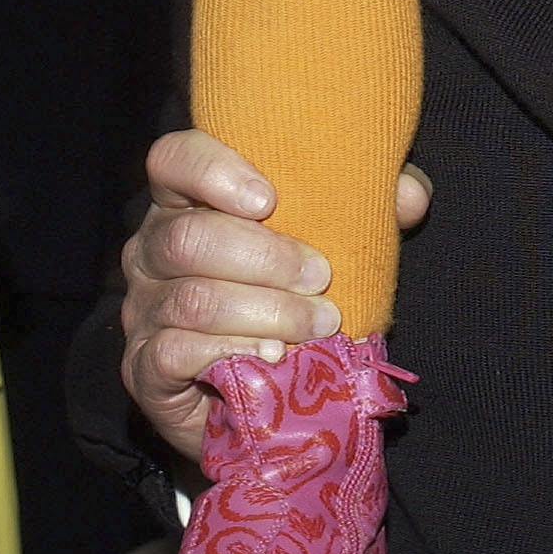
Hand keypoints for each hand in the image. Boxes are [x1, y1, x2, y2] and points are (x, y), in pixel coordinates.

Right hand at [120, 128, 431, 460]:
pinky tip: (271, 358)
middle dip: (266, 258)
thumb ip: (370, 208)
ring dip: (265, 311)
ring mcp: (143, 309)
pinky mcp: (144, 369)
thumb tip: (409, 197)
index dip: (212, 170)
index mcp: (187, 200)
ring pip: (192, 298)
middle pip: (187, 237)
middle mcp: (151, 248)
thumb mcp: (336, 242)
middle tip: (322, 277)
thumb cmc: (294, 295)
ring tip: (318, 324)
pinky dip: (231, 352)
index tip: (270, 199)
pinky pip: (176, 352)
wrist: (262, 393)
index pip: (173, 159)